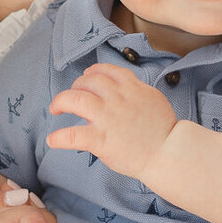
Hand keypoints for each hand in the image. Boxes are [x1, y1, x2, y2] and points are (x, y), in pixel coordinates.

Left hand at [46, 63, 176, 179]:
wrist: (169, 152)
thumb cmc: (164, 130)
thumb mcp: (153, 99)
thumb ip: (135, 91)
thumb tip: (120, 91)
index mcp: (131, 87)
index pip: (105, 70)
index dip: (92, 72)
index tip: (86, 76)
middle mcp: (117, 98)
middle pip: (87, 81)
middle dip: (76, 86)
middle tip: (71, 97)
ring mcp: (107, 118)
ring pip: (74, 98)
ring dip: (60, 102)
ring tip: (56, 109)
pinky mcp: (101, 139)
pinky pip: (72, 135)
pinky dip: (58, 138)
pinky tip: (52, 141)